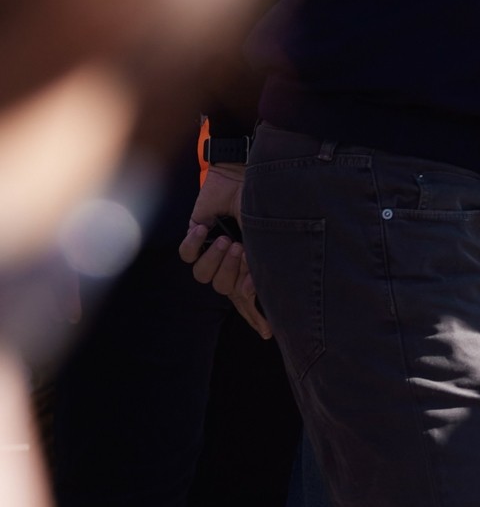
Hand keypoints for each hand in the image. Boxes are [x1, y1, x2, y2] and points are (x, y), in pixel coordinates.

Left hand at [176, 164, 269, 338]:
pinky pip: (186, 255)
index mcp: (250, 264)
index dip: (256, 317)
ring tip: (224, 239)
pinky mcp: (194, 236)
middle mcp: (230, 262)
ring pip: (202, 276)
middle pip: (223, 289)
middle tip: (240, 248)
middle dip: (230, 271)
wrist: (244, 173)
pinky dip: (193, 244)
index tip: (268, 333)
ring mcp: (211, 250)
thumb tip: (248, 292)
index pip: (249, 298)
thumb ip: (257, 263)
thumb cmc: (261, 204)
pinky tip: (204, 229)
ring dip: (214, 259)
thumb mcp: (265, 236)